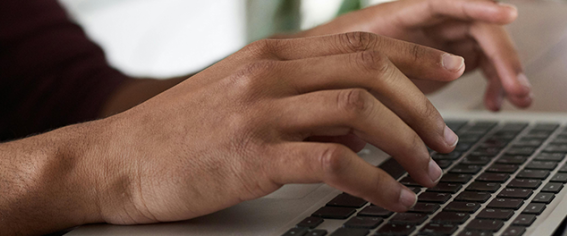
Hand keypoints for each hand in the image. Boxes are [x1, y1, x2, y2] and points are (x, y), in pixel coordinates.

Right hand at [86, 32, 465, 223]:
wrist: (115, 161)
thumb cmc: (181, 134)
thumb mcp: (243, 98)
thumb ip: (301, 99)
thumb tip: (361, 123)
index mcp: (273, 54)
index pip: (363, 41)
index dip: (417, 53)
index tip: (451, 70)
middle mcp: (271, 72)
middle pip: (372, 69)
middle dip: (424, 104)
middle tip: (446, 139)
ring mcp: (261, 110)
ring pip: (361, 111)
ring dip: (408, 144)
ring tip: (428, 173)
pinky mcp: (252, 155)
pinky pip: (335, 163)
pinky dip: (377, 183)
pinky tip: (394, 200)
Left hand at [300, 0, 531, 110]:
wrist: (323, 72)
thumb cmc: (330, 61)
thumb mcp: (348, 64)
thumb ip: (377, 70)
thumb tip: (421, 84)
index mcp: (404, 13)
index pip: (448, 2)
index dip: (478, 4)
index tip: (508, 14)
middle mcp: (429, 21)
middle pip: (479, 28)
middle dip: (504, 56)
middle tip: (518, 88)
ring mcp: (440, 39)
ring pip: (486, 47)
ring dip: (506, 71)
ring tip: (518, 99)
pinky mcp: (446, 60)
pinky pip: (481, 65)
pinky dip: (492, 83)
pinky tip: (495, 104)